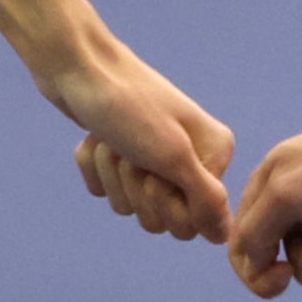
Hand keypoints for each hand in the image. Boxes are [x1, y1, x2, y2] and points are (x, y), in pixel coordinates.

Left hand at [48, 36, 237, 246]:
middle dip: (136, 189)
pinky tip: (95, 138)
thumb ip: (204, 199)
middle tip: (131, 153)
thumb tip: (224, 237)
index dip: (170, 207)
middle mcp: (189, 156)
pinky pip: (105, 190)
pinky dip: (94, 169)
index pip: (198, 222)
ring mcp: (152, 156)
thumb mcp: (173, 156)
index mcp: (214, 154)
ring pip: (130, 206)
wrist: (76, 65)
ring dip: (112, 175)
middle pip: (162, 220)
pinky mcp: (119, 154)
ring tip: (112, 140)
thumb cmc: (129, 105)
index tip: (155, 175)